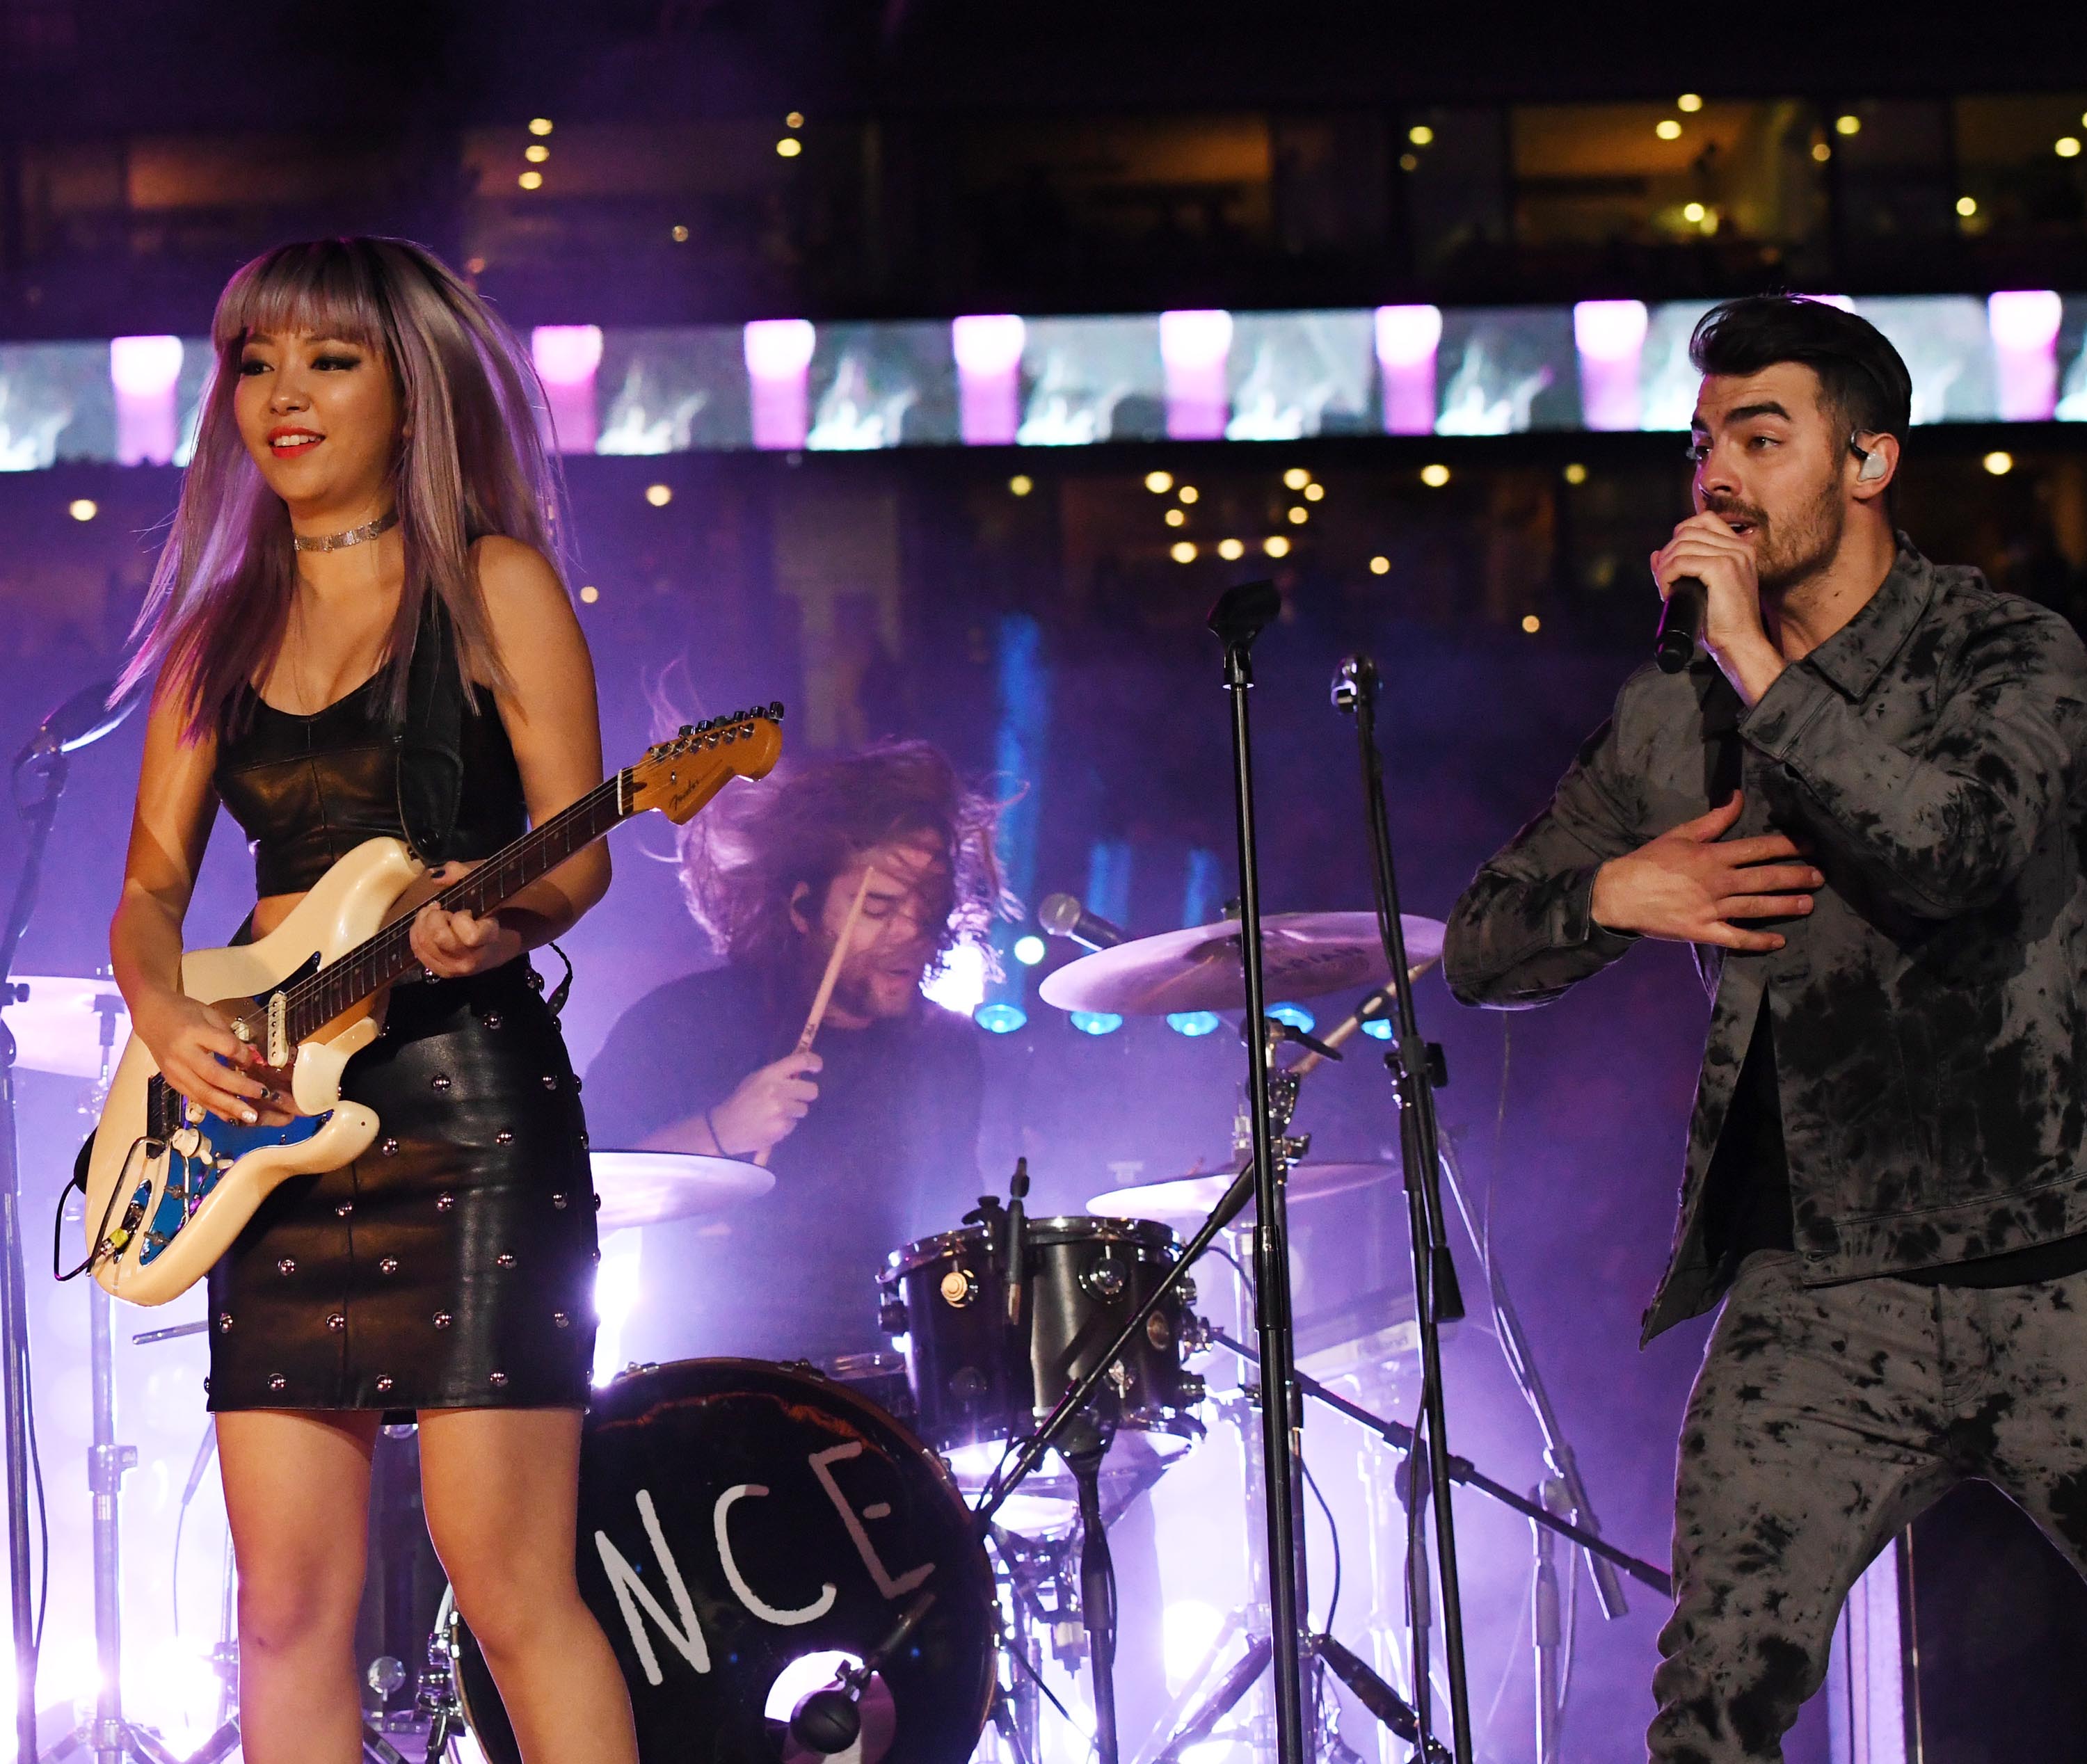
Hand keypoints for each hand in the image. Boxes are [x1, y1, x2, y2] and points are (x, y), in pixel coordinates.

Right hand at [131, 989, 294, 1126]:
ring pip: (203, 1092)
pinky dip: (215, 1108)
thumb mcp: (209, 1014)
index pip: (225, 1046)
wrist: (152, 1016)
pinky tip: (231, 1116)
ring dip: (229, 1106)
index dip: (244, 1055)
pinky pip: (195, 1098)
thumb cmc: (184, 1012)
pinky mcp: (172, 1081)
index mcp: (194, 1031)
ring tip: (250, 1116)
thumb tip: (252, 1058)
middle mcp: (182, 1054)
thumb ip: (229, 1036)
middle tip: (263, 1095)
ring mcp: (175, 1070)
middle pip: (214, 1075)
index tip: (256, 1061)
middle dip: (241, 1088)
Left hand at [409, 865, 524, 979]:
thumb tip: (436, 877)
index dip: (461, 918)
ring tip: (435, 916)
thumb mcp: (482, 888)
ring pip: (424, 943)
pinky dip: (416, 933)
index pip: (471, 936)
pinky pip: (417, 951)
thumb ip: (462, 875)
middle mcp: (471, 960)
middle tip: (444, 911)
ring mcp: (454, 969)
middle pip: (439, 938)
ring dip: (424, 923)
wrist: (496, 945)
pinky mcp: (439, 971)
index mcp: (489, 941)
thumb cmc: (490, 913)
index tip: (467, 911)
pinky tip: (426, 925)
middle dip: (435, 917)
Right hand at [709, 1052, 821, 1157]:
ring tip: (775, 1113)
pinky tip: (770, 1124)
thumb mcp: (755, 1079)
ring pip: (803, 1108)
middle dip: (805, 1093)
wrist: (726, 1128)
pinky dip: (785, 1124)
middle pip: (812, 1090)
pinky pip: (793, 1123)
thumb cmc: (741, 1100)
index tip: (816, 1067)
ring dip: (793, 1111)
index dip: (814, 1062)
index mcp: (770, 1074)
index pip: (801, 1061)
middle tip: (794, 1097)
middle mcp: (779, 1090)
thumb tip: (799, 1071)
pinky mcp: (782, 1127)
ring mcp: (782, 1110)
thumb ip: (777, 1075)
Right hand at [1591, 793, 1821, 952]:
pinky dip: (1758, 941)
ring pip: (1756, 907)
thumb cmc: (1649, 861)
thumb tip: (1738, 797)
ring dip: (1785, 905)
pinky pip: (1736, 938)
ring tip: (1808, 904)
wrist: (1619, 894)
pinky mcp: (1702, 931)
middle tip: (1819, 877)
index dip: (1787, 846)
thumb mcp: (1680, 834)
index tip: (1808, 847)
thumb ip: (1714, 819)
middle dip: (1795, 877)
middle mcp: (1718, 882)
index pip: (1758, 848)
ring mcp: (1712, 909)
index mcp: (1713, 855)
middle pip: (1765, 878)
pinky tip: (1778, 941)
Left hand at [1650, 513, 1782, 703]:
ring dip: (1664, 567)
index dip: (1680, 536)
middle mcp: (1739, 548)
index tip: (1672, 562)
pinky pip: (1681, 561)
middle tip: (1665, 581)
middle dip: (1668, 554)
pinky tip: (1667, 591)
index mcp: (1740, 549)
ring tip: (1665, 588)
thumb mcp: (1702, 588)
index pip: (1704, 520)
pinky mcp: (1722, 569)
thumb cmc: (1721, 623)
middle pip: (1688, 531)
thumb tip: (1655, 553)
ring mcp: (1733, 556)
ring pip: (1681, 545)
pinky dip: (1666, 575)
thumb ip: (1683, 567)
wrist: (1739, 644)